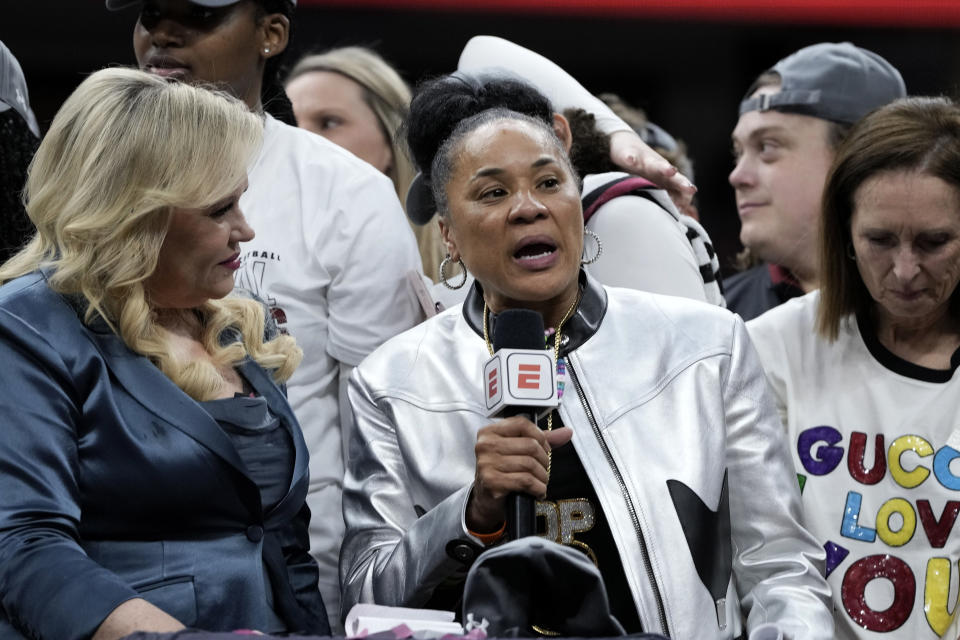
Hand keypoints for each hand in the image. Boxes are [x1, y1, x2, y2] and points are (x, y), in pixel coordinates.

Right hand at [466, 417, 572, 531]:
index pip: (522, 424)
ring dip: (542, 476)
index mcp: (489, 432)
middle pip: (530, 445)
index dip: (540, 436)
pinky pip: (526, 481)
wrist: (486, 500)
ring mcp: (487, 464)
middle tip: (543, 469)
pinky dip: (538, 488)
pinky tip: (537, 491)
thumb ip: (541, 439)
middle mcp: (485, 445)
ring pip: (530, 464)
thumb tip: (566, 432)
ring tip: (540, 482)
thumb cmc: (502, 473)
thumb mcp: (518, 451)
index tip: (545, 448)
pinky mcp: (492, 482)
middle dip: (544, 460)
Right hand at [609, 130, 696, 207]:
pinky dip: (630, 158)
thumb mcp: (652, 182)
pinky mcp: (628, 154)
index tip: (687, 207)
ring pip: (654, 164)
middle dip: (682, 182)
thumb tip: (676, 215)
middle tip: (691, 189)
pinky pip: (630, 156)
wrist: (625, 142)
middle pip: (672, 176)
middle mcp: (657, 167)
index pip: (678, 186)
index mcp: (663, 176)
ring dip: (663, 167)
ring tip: (671, 170)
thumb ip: (664, 196)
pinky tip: (630, 159)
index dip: (684, 196)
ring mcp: (643, 160)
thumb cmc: (640, 168)